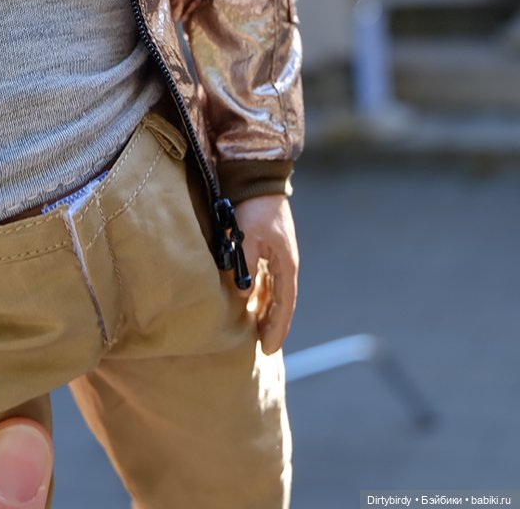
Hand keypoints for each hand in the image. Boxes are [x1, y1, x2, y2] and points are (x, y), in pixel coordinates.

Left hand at [234, 194, 298, 354]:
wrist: (258, 179)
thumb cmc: (255, 208)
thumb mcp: (249, 237)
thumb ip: (246, 266)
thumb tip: (242, 294)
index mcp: (286, 264)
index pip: (284, 305)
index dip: (277, 328)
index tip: (268, 349)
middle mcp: (285, 264)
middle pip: (280, 302)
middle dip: (272, 325)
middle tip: (262, 347)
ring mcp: (277, 256)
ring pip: (272, 292)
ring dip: (265, 310)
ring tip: (254, 330)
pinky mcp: (267, 248)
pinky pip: (265, 279)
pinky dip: (259, 294)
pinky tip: (248, 301)